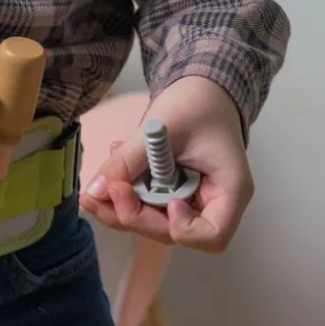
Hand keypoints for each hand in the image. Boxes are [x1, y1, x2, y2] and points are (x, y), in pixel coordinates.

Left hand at [79, 76, 253, 253]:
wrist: (200, 89)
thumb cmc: (196, 103)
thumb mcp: (162, 126)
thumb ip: (129, 160)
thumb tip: (95, 190)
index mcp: (230, 189)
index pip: (213, 236)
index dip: (184, 229)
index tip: (167, 202)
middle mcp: (212, 204)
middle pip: (173, 232)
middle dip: (134, 215)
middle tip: (103, 191)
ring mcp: (191, 203)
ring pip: (152, 223)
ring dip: (121, 206)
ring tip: (102, 180)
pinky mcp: (172, 196)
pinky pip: (146, 206)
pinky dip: (125, 193)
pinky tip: (113, 171)